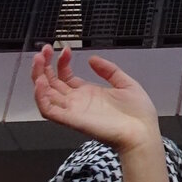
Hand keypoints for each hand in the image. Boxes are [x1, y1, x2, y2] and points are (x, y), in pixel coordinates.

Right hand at [31, 44, 160, 155]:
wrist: (143, 133)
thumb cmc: (138, 114)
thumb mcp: (125, 84)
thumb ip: (109, 70)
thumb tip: (92, 59)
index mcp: (88, 93)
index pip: (65, 76)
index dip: (61, 61)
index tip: (65, 49)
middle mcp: (77, 102)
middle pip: (51, 83)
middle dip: (44, 65)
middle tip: (43, 50)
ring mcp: (72, 111)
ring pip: (45, 94)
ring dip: (38, 76)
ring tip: (38, 60)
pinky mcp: (71, 120)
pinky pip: (48, 110)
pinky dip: (40, 96)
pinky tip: (41, 82)